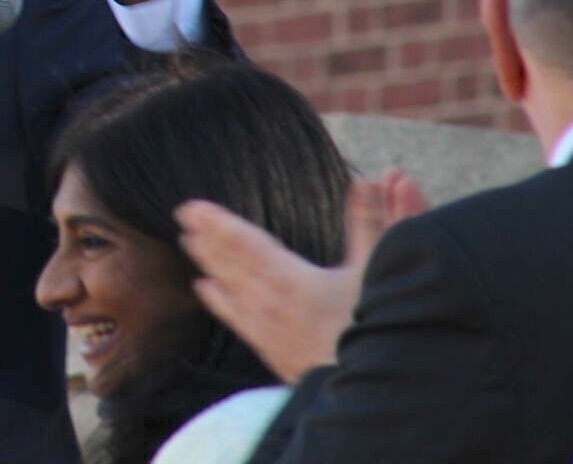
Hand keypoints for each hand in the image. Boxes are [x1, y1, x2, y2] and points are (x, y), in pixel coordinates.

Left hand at [175, 169, 429, 381]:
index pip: (244, 244)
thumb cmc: (383, 332)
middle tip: (182, 219)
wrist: (381, 396)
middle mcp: (270, 306)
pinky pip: (237, 321)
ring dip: (210, 265)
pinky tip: (206, 291)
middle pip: (230, 266)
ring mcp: (270, 334)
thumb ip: (382, 221)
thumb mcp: (384, 271)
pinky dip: (218, 301)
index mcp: (290, 281)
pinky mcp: (277, 357)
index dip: (217, 223)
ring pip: (229, 291)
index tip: (190, 208)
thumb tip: (389, 176)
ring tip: (189, 245)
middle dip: (207, 241)